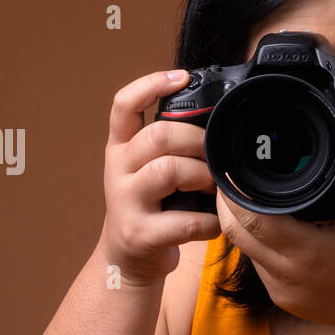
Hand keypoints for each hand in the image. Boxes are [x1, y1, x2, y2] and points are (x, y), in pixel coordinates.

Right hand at [98, 69, 220, 285]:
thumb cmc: (152, 207)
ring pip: (169, 171)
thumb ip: (170, 145)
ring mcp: (125, 202)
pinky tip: (214, 223)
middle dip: (197, 141)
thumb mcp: (150, 169)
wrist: (129, 258)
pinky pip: (184, 221)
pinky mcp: (139, 234)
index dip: (151, 84)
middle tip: (215, 156)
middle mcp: (118, 169)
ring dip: (203, 177)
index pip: (124, 104)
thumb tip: (217, 121)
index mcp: (121, 148)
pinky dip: (209, 222)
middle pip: (159, 136)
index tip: (182, 76)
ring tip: (214, 188)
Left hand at [214, 137, 334, 334]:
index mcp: (306, 252)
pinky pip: (260, 267)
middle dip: (227, 206)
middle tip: (229, 180)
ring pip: (245, 251)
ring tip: (251, 200)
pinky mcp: (284, 300)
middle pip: (236, 234)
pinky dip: (260, 246)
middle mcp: (287, 275)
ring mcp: (282, 291)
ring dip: (244, 226)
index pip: (251, 218)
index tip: (230, 172)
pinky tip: (275, 230)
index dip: (233, 193)